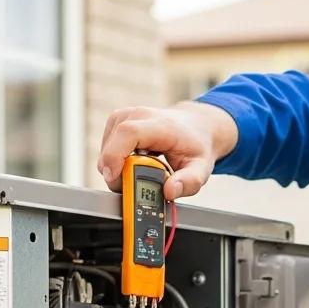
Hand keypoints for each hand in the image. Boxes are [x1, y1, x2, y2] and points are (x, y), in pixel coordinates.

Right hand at [96, 100, 238, 200]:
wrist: (195, 126)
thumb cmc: (196, 146)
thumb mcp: (201, 168)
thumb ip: (188, 182)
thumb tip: (169, 192)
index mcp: (160, 125)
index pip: (128, 133)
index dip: (115, 155)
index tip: (113, 177)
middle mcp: (139, 115)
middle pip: (113, 142)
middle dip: (115, 171)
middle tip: (132, 187)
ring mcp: (126, 116)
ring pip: (107, 146)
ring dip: (117, 167)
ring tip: (139, 173)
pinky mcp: (118, 122)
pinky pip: (108, 146)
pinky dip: (116, 160)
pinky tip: (134, 164)